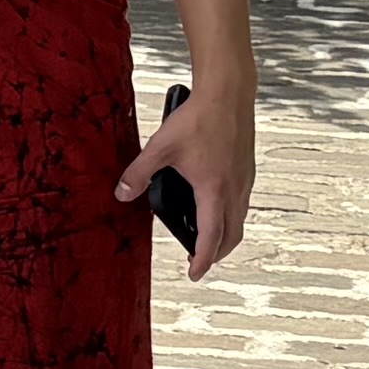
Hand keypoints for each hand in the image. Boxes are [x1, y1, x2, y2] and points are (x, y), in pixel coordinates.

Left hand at [116, 88, 254, 278]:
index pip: (211, 237)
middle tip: (200, 260)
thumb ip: (138, 173)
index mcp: (213, 190)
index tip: (194, 274)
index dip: (203, 260)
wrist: (228, 94)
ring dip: (226, 234)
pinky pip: (242, 202)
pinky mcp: (247, 169)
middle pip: (232, 235)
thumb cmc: (197, 119)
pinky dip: (230, 214)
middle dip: (218, 253)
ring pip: (239, 219)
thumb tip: (121, 194)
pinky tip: (214, 205)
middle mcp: (234, 190)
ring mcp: (245, 180)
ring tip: (207, 237)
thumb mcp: (160, 147)